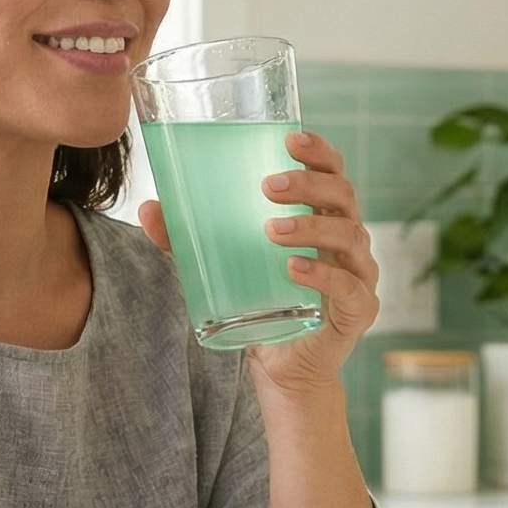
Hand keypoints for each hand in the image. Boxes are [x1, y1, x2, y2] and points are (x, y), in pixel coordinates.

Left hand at [139, 130, 375, 394]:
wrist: (283, 368)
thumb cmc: (260, 304)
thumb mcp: (220, 266)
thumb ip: (187, 239)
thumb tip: (148, 209)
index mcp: (323, 217)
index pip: (333, 172)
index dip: (319, 151)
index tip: (291, 139)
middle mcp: (348, 239)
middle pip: (344, 195)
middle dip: (308, 184)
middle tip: (268, 187)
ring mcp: (358, 274)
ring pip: (349, 236)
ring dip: (310, 227)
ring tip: (271, 230)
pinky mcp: (359, 311)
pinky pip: (349, 287)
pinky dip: (323, 275)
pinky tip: (295, 269)